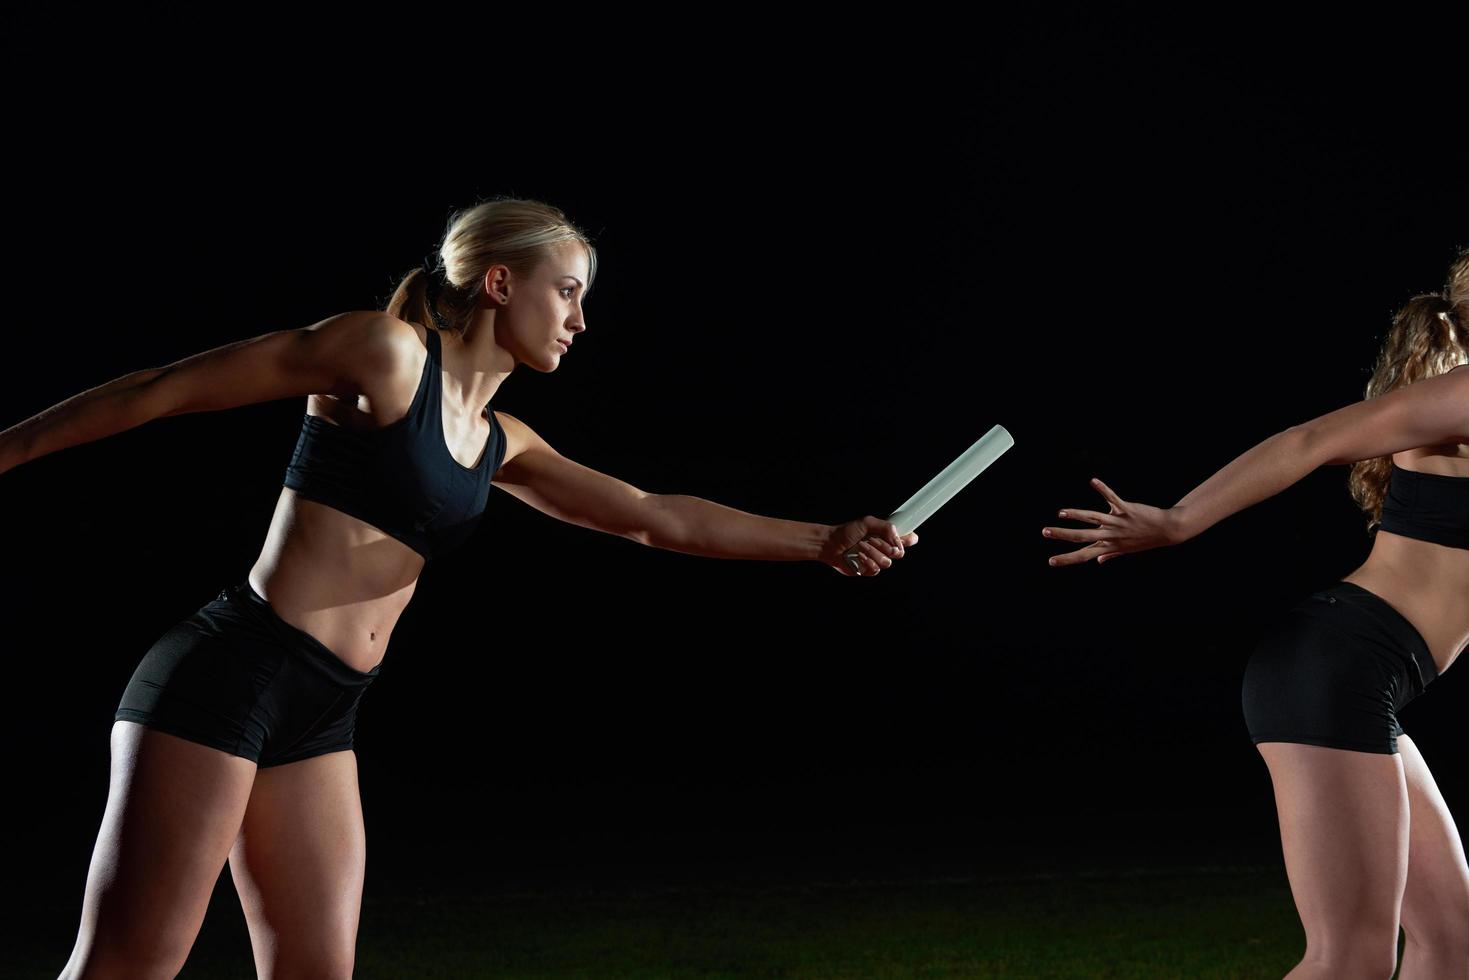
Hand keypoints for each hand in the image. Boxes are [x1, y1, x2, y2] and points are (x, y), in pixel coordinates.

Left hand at [819, 516, 917, 576]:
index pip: (908, 539)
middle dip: (885, 546)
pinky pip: (876, 570)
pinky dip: (867, 562)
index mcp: (887, 536)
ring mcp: (877, 560)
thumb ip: (886, 527)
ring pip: (887, 563)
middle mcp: (884, 549)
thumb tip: (898, 540)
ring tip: (860, 546)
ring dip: (873, 553)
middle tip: (871, 539)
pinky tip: (858, 556)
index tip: (905, 538)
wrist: (830, 544)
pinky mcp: (868, 570)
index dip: (909, 540)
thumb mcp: (867, 523)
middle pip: (900, 554)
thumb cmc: (847, 531)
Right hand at [1043, 477, 1184, 566]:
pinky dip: (1103, 489)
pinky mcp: (1126, 509)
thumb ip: (1110, 554)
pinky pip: (1112, 499)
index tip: (1050, 561)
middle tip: (1045, 532)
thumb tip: (1098, 561)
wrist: (1167, 531)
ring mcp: (1118, 522)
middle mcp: (1111, 536)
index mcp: (1109, 546)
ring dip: (1076, 515)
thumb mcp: (1127, 550)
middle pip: (1082, 536)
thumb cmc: (1145, 539)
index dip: (1067, 559)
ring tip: (1061, 513)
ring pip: (1094, 519)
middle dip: (1062, 534)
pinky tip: (1093, 481)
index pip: (1083, 555)